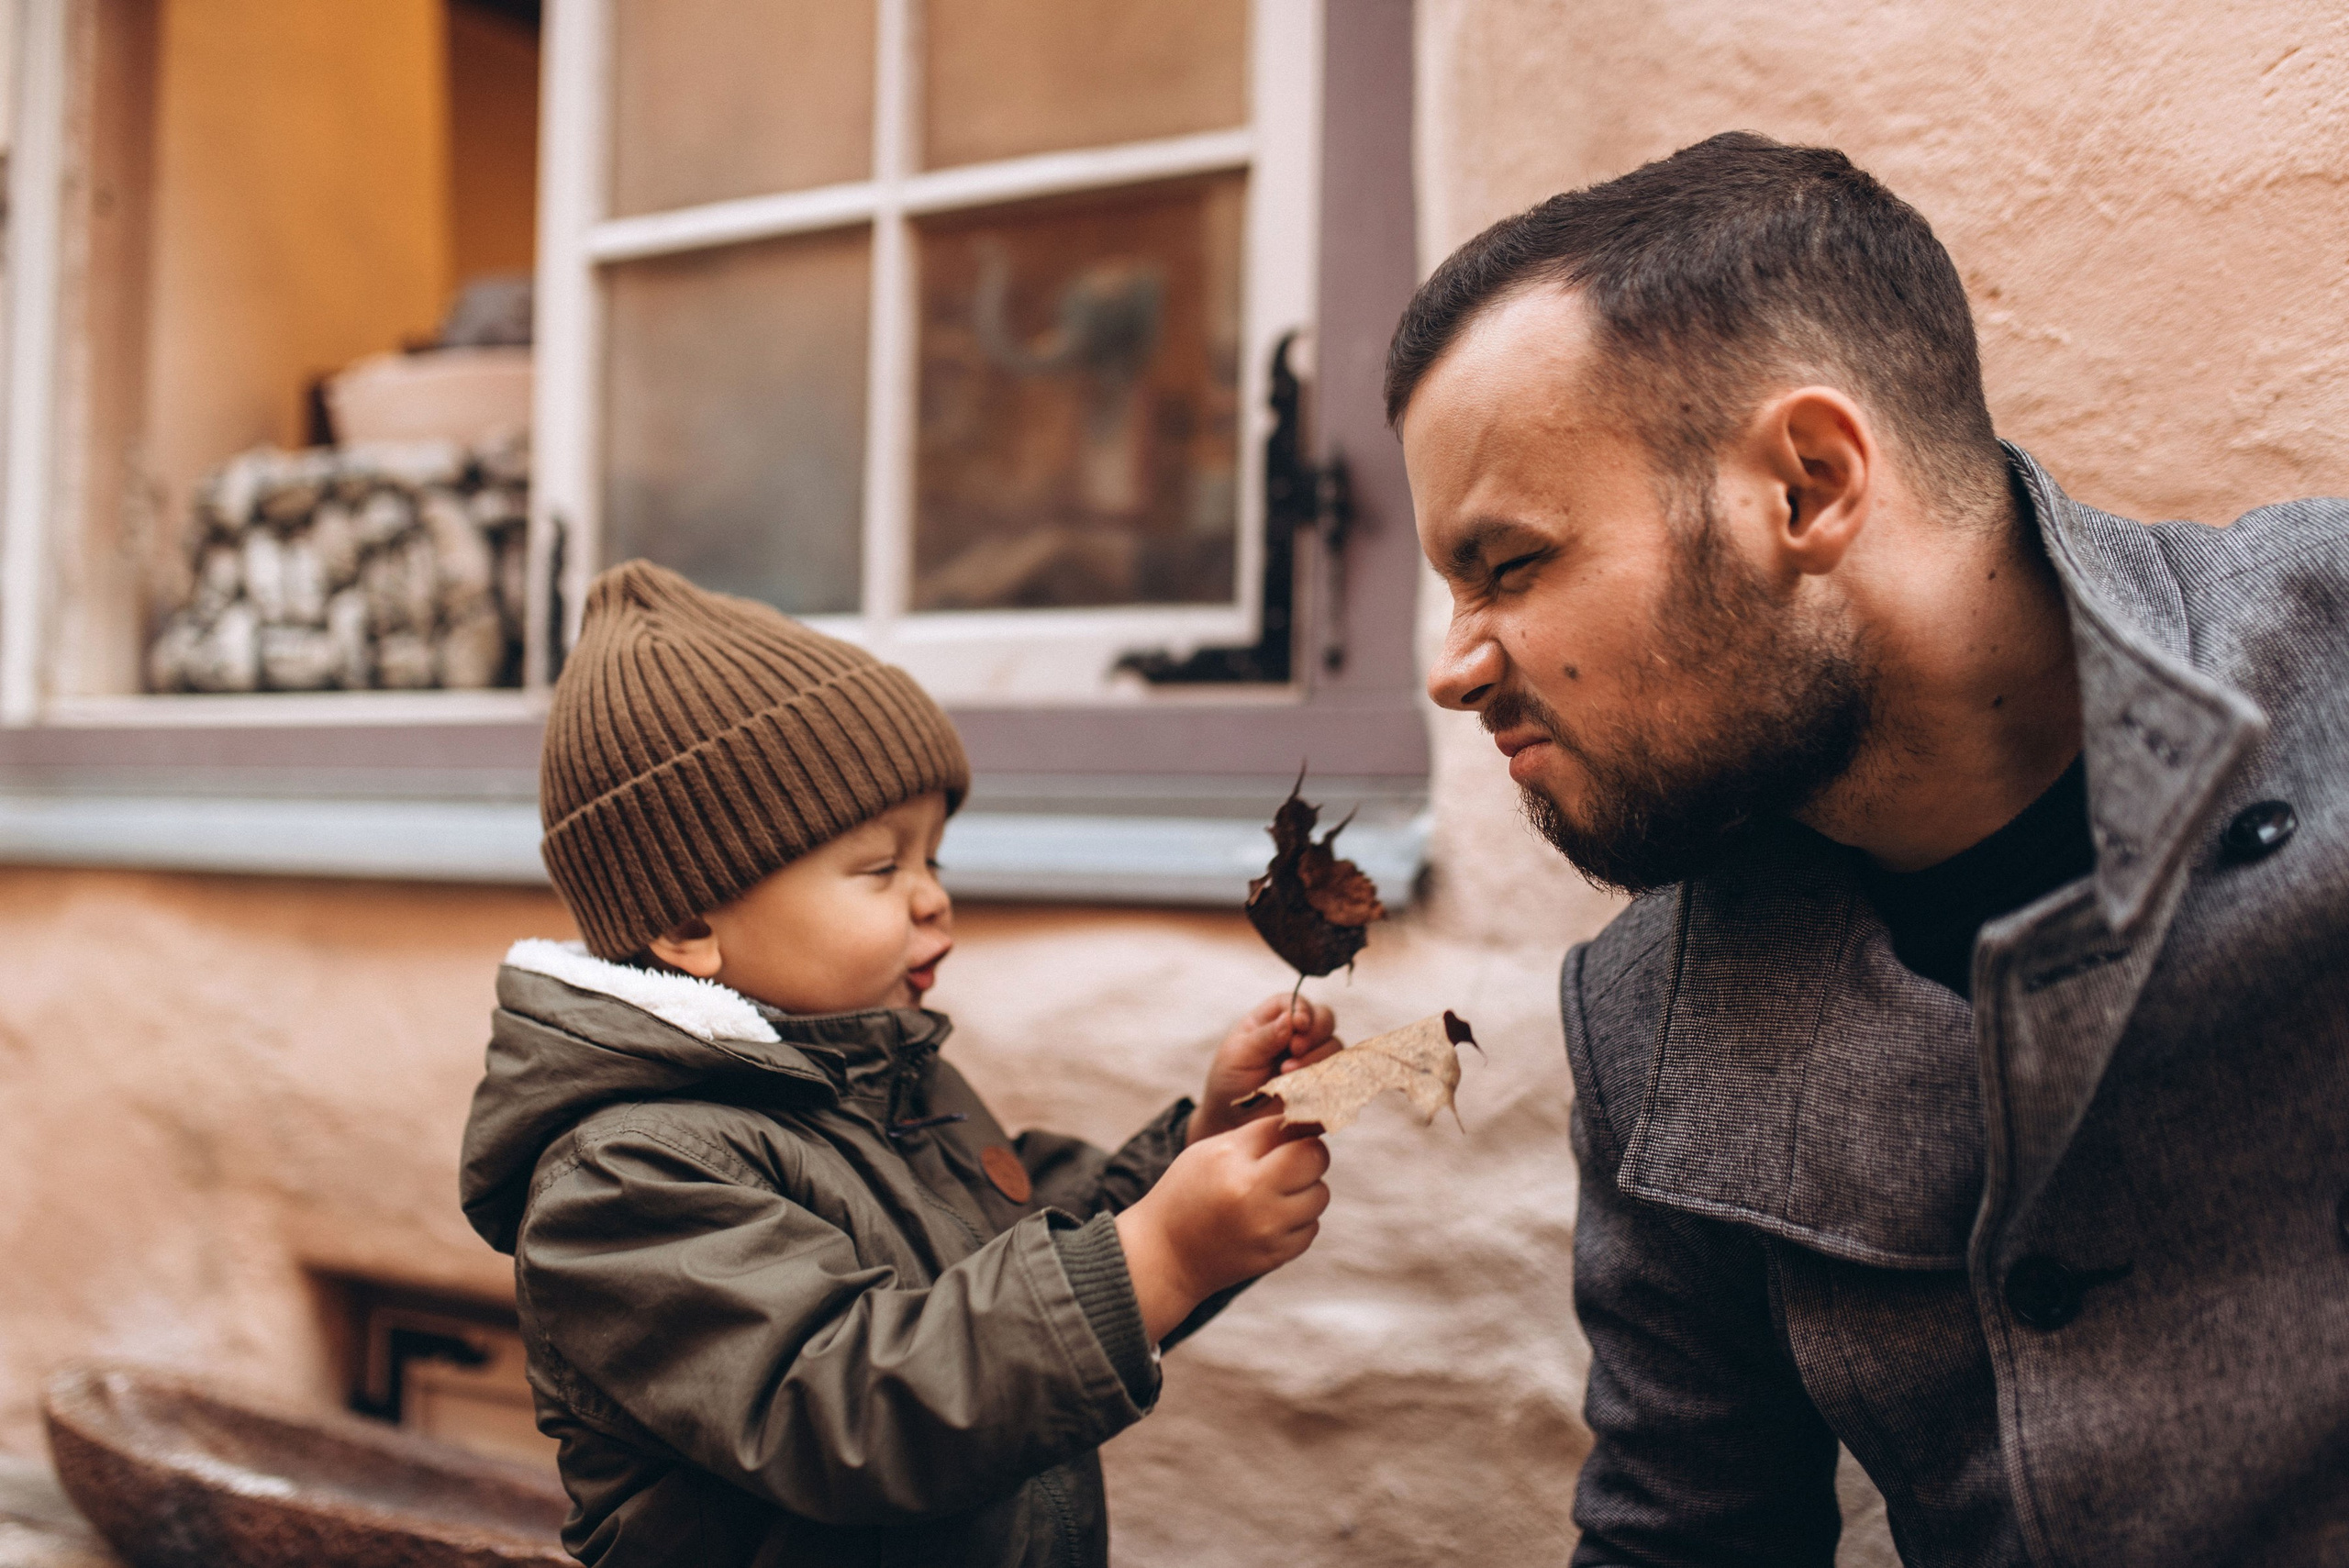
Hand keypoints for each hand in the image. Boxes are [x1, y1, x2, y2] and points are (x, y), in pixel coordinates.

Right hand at [1114, 1116, 1331, 1340]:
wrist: (1166, 1256)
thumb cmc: (1187, 1192)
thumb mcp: (1212, 1151)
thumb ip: (1260, 1133)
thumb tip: (1309, 1120)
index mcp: (1238, 1170)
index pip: (1295, 1135)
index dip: (1299, 1128)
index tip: (1293, 1131)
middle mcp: (1259, 1204)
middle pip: (1317, 1161)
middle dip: (1306, 1155)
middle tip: (1283, 1159)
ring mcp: (1271, 1235)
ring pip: (1320, 1195)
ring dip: (1304, 1188)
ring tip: (1271, 1190)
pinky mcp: (1279, 1256)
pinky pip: (1311, 1226)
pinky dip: (1297, 1218)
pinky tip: (1269, 1216)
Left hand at [1188, 994, 1340, 1143]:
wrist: (1232, 1119)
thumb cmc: (1230, 1081)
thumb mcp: (1238, 1055)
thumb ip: (1264, 1037)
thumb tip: (1290, 1019)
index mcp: (1274, 1019)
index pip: (1296, 1002)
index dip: (1302, 1009)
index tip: (1298, 1025)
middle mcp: (1297, 1035)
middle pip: (1324, 1018)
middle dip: (1315, 1032)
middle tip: (1295, 1050)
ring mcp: (1313, 1057)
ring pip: (1334, 1045)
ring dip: (1316, 1056)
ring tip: (1288, 1073)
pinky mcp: (1322, 1081)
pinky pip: (1338, 1072)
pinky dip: (1326, 1075)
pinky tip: (1307, 1085)